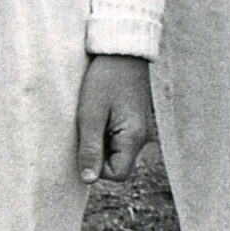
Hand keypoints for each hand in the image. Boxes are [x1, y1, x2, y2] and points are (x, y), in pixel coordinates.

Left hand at [75, 54, 155, 183]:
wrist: (122, 51)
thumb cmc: (105, 80)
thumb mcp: (90, 115)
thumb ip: (91, 149)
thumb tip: (89, 179)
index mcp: (134, 137)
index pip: (117, 174)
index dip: (97, 167)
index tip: (86, 143)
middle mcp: (143, 137)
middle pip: (118, 163)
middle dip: (99, 152)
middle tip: (88, 127)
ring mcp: (141, 128)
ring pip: (117, 150)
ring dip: (101, 140)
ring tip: (94, 116)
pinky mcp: (136, 119)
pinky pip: (120, 137)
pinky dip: (107, 130)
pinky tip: (101, 111)